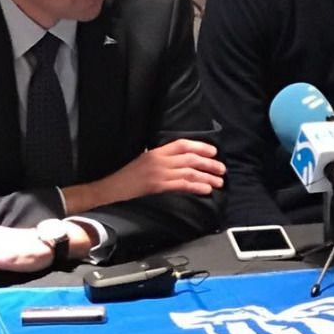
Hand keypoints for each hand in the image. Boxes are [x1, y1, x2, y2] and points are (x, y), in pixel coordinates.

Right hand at [65, 139, 225, 212]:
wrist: (111, 188)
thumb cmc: (126, 176)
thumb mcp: (143, 160)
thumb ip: (160, 158)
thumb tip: (180, 160)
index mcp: (156, 152)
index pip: (182, 144)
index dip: (200, 146)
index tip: (214, 151)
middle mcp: (159, 160)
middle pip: (190, 158)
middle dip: (209, 163)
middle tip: (222, 169)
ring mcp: (159, 173)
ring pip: (189, 172)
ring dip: (207, 177)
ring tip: (219, 181)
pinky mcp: (158, 186)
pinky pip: (182, 185)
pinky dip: (197, 186)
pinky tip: (206, 189)